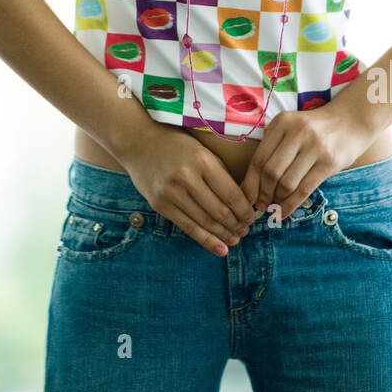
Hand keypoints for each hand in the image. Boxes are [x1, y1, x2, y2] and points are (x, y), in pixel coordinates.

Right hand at [118, 122, 261, 257]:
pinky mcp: (160, 204)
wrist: (139, 142)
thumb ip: (220, 173)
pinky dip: (206, 241)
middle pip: (219, 211)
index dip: (245, 211)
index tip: (252, 218)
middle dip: (237, 225)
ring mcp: (171, 192)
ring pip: (205, 222)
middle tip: (246, 231)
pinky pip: (187, 227)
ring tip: (235, 240)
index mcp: (202, 160)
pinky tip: (220, 248)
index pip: (231, 194)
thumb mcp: (202, 150)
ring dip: (224, 235)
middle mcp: (186, 177)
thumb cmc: (176, 145)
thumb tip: (243, 202)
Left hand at [240, 96, 375, 221]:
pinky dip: (291, 205)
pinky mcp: (329, 162)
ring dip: (277, 200)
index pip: (258, 158)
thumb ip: (273, 147)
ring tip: (274, 207)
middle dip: (263, 194)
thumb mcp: (291, 127)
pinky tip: (285, 212)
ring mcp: (315, 147)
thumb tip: (253, 183)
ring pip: (287, 183)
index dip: (250, 182)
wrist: (352, 120)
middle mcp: (297, 132)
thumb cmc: (315, 128)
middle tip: (261, 206)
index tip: (247, 198)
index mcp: (282, 123)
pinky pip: (305, 189)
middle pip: (270, 172)